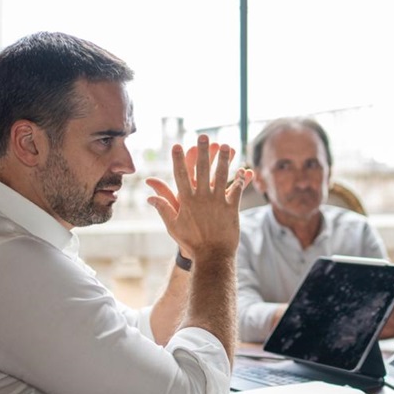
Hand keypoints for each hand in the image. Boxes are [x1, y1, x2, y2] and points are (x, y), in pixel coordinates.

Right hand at [145, 135, 252, 259]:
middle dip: (203, 151)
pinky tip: (243, 169)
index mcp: (186, 201)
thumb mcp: (173, 225)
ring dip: (224, 159)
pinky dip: (240, 179)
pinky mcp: (231, 208)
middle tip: (204, 136)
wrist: (212, 256)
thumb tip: (149, 196)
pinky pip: (236, 190)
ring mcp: (218, 202)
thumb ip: (163, 207)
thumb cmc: (191, 242)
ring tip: (225, 145)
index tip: (178, 146)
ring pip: (221, 176)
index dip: (179, 160)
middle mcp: (202, 198)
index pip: (181, 175)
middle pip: (202, 170)